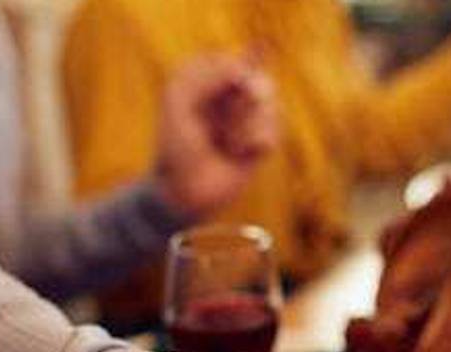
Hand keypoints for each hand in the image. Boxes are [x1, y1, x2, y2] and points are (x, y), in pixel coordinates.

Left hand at [155, 54, 278, 218]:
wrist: (186, 191)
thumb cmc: (176, 147)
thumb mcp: (179, 101)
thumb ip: (207, 76)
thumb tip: (245, 72)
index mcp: (206, 80)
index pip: (233, 62)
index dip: (230, 77)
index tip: (210, 96)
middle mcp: (229, 96)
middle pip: (258, 80)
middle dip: (243, 103)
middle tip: (225, 123)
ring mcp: (246, 118)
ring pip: (270, 105)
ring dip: (247, 127)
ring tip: (227, 144)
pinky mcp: (260, 141)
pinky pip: (274, 129)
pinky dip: (257, 142)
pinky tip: (240, 155)